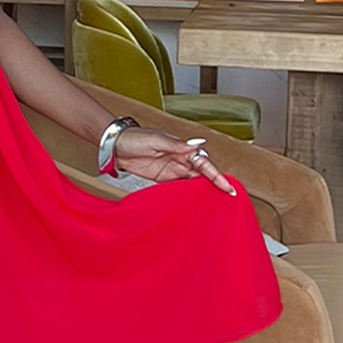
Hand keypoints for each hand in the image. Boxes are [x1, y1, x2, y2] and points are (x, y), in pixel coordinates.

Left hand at [115, 128, 236, 195]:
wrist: (115, 146)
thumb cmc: (136, 138)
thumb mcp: (157, 140)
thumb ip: (177, 145)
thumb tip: (197, 145)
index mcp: (183, 149)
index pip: (205, 164)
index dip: (217, 176)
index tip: (227, 187)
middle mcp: (180, 160)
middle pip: (202, 175)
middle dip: (214, 186)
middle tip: (224, 200)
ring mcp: (172, 170)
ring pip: (192, 183)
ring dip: (201, 192)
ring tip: (211, 204)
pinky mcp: (162, 179)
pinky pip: (177, 188)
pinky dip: (185, 195)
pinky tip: (191, 203)